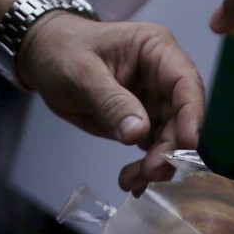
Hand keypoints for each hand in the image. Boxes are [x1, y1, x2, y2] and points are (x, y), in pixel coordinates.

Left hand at [18, 13, 205, 192]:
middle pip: (181, 118)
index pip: (185, 83)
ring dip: (156, 164)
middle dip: (170, 149)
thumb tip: (138, 133)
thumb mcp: (81, 73)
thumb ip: (111, 102)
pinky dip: (144, 168)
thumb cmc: (61, 51)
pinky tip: (133, 182)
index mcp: (156, 50)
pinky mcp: (144, 123)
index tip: (187, 143)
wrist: (41, 59)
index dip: (192, 114)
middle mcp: (163, 77)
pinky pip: (153, 150)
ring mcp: (156, 102)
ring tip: (133, 181)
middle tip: (151, 172)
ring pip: (170, 139)